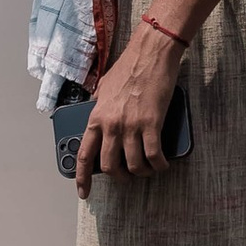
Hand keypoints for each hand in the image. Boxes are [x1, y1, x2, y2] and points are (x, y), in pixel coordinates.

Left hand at [77, 25, 182, 195]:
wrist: (150, 53)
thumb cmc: (128, 68)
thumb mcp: (104, 90)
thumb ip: (100, 109)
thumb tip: (101, 123)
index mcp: (96, 116)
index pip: (84, 154)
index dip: (82, 177)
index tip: (83, 192)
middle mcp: (111, 124)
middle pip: (110, 166)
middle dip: (119, 177)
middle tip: (127, 176)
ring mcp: (131, 125)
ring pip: (133, 165)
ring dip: (142, 172)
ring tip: (147, 169)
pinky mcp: (151, 123)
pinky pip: (154, 156)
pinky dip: (159, 165)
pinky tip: (162, 164)